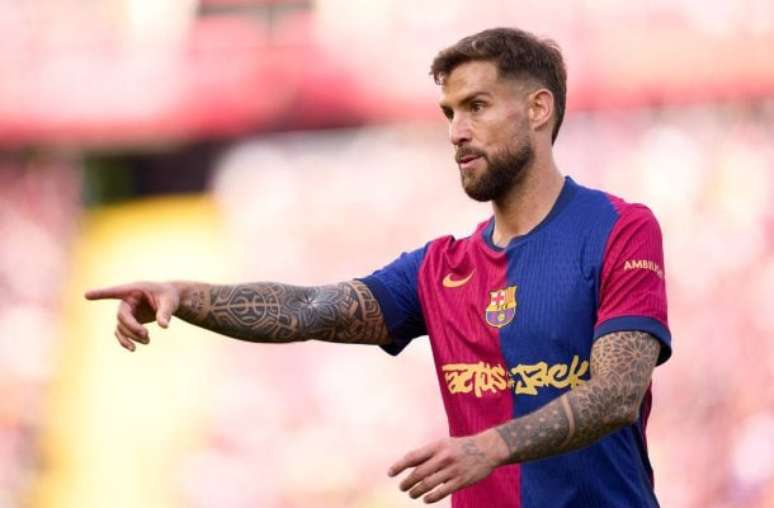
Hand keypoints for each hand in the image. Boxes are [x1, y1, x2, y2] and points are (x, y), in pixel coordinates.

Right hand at [84, 282, 179, 351]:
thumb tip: (164, 326)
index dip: (101, 294)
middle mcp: (127, 300)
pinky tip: (133, 348)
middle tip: (146, 335)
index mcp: (134, 290)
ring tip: (148, 341)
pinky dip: (125, 341)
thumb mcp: (170, 302)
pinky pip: (121, 332)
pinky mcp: (129, 321)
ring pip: (121, 326)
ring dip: (132, 336)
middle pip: (122, 316)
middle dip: (132, 327)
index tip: (86, 295)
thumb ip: (165, 312)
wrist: (169, 300)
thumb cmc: (169, 296)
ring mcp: (127, 311)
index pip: (115, 292)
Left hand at [388, 430, 506, 503]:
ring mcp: (452, 470)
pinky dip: (430, 497)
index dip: (399, 466)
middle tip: (402, 487)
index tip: (390, 473)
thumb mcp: (443, 444)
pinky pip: (441, 492)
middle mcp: (444, 457)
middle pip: (418, 473)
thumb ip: (427, 454)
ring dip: (416, 491)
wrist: (487, 449)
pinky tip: (425, 499)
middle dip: (407, 482)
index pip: (413, 457)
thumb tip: (405, 464)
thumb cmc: (460, 448)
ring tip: (412, 494)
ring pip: (428, 484)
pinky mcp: (461, 481)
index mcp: (437, 446)